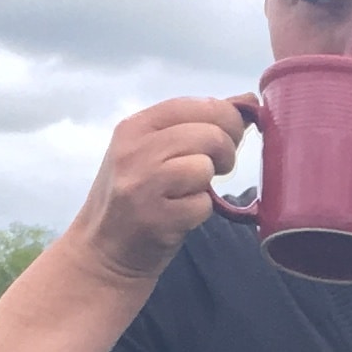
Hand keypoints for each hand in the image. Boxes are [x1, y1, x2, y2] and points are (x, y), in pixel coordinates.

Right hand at [65, 95, 255, 285]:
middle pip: (208, 134)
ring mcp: (142, 184)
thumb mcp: (154, 150)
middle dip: (225, 151)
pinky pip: (202, 204)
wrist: (103, 249)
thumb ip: (197, 124)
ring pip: (205, 167)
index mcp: (134, 126)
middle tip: (216, 167)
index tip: (229, 136)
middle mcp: (135, 151)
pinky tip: (181, 213)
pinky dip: (201, 211)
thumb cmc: (137, 195)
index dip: (226, 118)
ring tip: (191, 191)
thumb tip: (247, 102)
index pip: (195, 105)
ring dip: (209, 183)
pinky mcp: (154, 218)